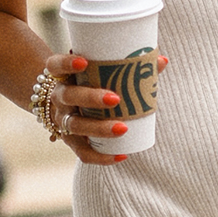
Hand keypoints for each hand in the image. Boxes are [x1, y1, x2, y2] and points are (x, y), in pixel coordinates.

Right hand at [43, 49, 168, 164]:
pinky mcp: (70, 141)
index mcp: (63, 75)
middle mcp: (59, 97)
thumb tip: (163, 60)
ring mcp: (62, 120)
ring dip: (98, 128)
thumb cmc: (90, 84)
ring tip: (122, 128)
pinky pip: (82, 152)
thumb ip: (129, 65)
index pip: (54, 65)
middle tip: (115, 98)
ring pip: (75, 126)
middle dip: (90, 98)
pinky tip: (122, 155)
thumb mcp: (99, 72)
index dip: (66, 63)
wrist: (65, 106)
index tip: (84, 62)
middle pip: (68, 96)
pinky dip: (101, 156)